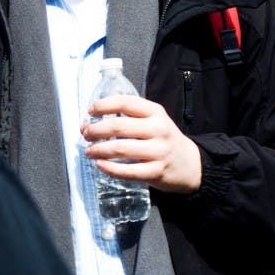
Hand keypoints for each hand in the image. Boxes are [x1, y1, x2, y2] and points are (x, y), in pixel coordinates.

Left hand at [80, 94, 201, 193]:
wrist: (189, 164)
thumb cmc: (162, 139)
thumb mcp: (153, 120)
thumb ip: (128, 118)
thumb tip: (90, 122)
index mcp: (155, 112)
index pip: (125, 102)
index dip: (103, 105)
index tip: (90, 111)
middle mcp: (158, 129)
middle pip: (119, 126)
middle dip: (96, 130)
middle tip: (85, 134)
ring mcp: (159, 151)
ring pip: (121, 149)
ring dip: (98, 150)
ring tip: (89, 151)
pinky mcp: (156, 172)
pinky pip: (128, 171)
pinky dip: (110, 168)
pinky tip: (100, 165)